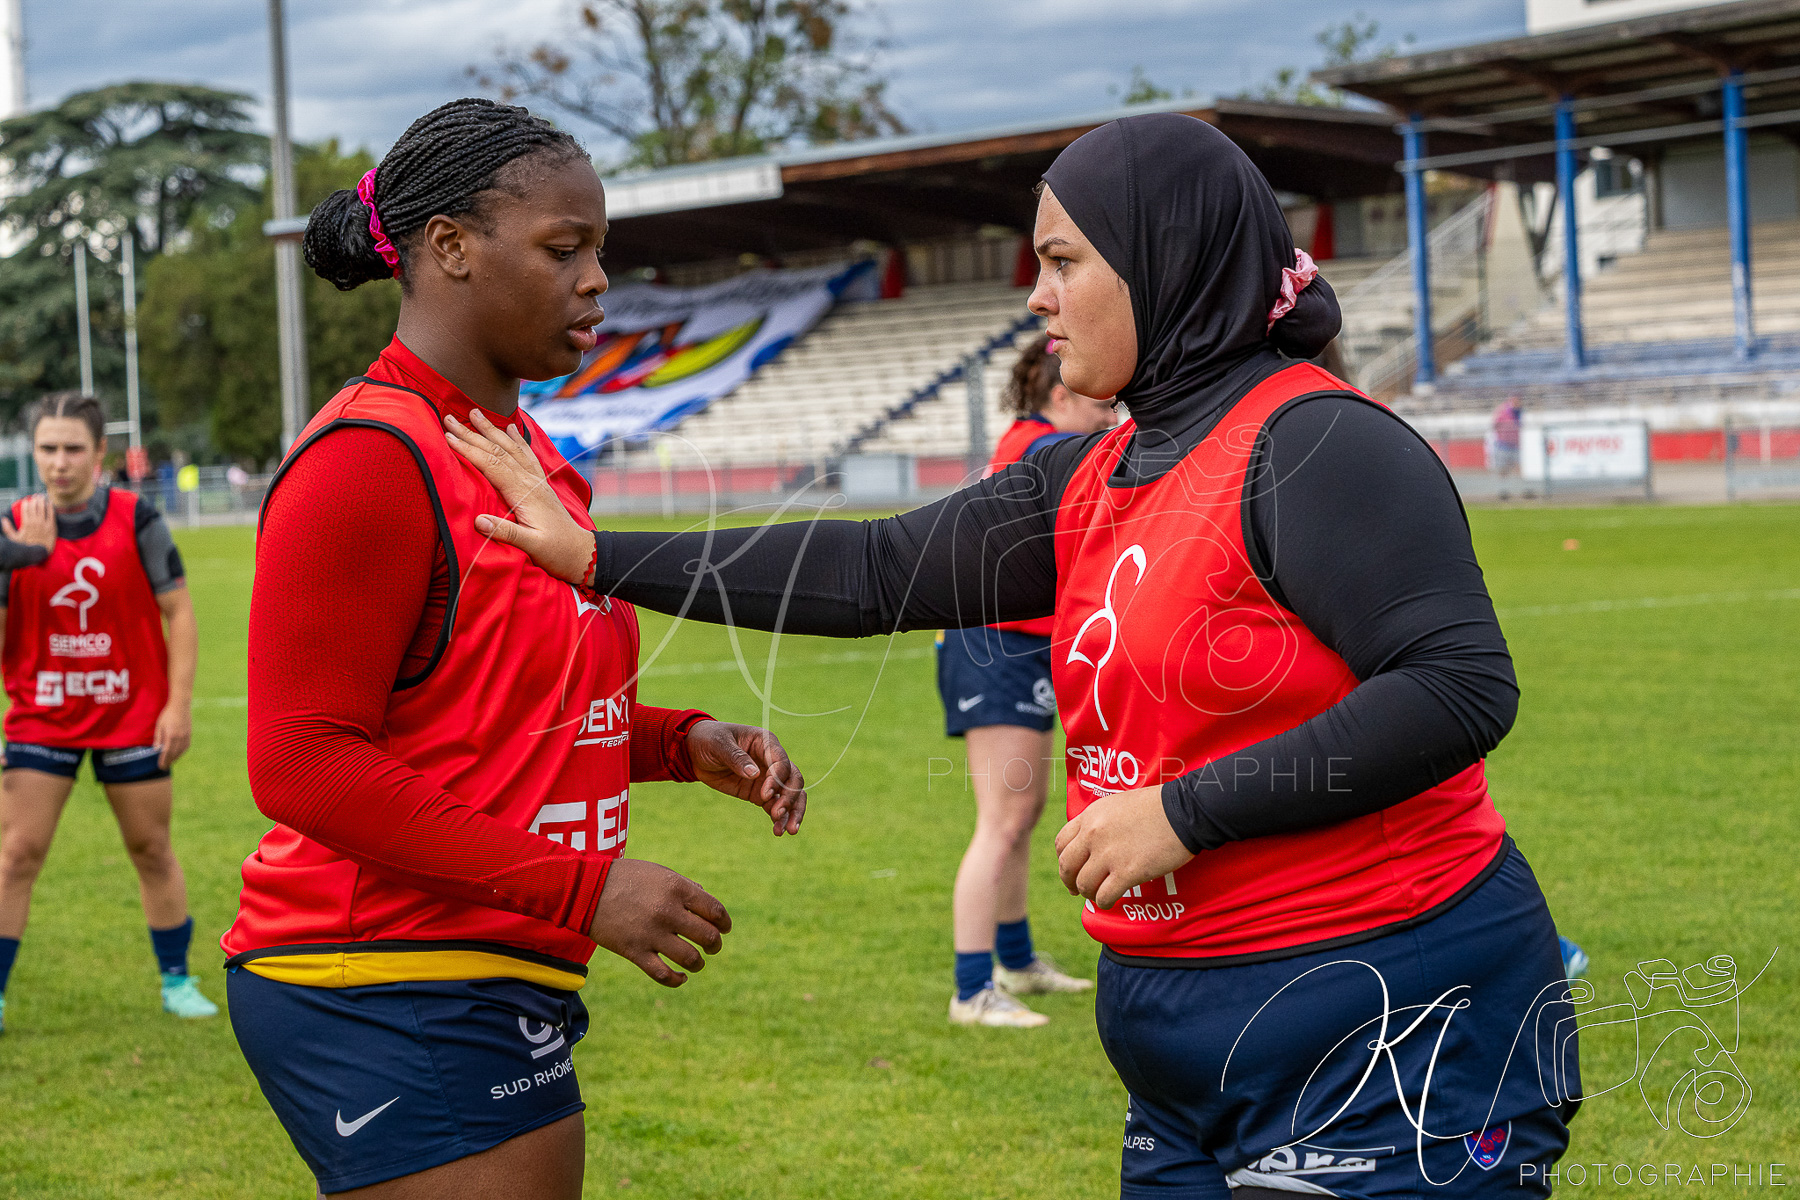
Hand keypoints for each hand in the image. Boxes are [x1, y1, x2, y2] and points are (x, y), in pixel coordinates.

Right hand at [3, 494, 54, 551]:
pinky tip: (50, 503)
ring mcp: (44, 524)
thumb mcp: (14, 538)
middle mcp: (35, 522)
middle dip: (34, 500)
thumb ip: (8, 528)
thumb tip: (3, 519)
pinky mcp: (52, 526)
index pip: (25, 509)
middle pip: (35, 507)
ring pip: (43, 508)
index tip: (26, 500)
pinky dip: (50, 507)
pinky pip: (52, 514)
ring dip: (42, 501)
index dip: (26, 503)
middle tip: (35, 496)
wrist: (40, 552)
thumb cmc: (26, 545)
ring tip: (42, 496)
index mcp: (26, 523)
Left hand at [153, 702, 192, 768]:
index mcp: (171, 735)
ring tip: (170, 761)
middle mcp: (180, 737)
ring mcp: (186, 736)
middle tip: (164, 767)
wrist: (181, 706)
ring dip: (175, 758)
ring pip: (181, 751)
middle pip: (174, 753)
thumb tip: (156, 750)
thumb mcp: (159, 725)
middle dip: (169, 761)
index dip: (163, 760)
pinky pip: (186, 746)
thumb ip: (158, 738)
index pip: (167, 752)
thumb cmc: (168, 714)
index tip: (160, 766)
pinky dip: (181, 752)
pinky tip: (178, 754)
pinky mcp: (189, 734)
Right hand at [442, 409, 594, 586]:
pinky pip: (527, 455)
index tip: (449, 437)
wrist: (582, 552)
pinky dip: (516, 439)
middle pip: (497, 451)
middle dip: (472, 433)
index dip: (469, 450)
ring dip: (491, 430)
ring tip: (475, 413)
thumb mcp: (532, 547)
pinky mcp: (541, 484)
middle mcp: (530, 482)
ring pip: (511, 448)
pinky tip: (510, 428)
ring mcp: (537, 481)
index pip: (492, 466)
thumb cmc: (557, 552)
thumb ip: (507, 533)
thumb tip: (478, 521)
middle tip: (450, 418)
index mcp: (524, 494)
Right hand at [588, 858, 731, 987]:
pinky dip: (677, 980)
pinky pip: (664, 975)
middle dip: (715, 945)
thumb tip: (705, 901)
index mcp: (677, 889)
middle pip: (708, 936)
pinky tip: (681, 977)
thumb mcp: (659, 873)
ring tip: (697, 963)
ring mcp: (652, 933)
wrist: (586, 889)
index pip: (715, 911)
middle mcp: (668, 912)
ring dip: (699, 964)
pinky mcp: (635, 952)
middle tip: (712, 947)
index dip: (724, 923)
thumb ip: (684, 886)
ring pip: (690, 959)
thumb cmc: (625, 877)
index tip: (724, 929)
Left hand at [685, 720, 806, 835]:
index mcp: (766, 743)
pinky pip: (775, 805)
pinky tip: (778, 831)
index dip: (778, 778)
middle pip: (793, 779)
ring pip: (789, 795)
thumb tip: (754, 773)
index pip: (781, 762)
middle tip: (778, 814)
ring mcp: (768, 778)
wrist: (695, 752)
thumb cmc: (709, 740)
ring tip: (788, 831)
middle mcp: (772, 761)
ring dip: (792, 812)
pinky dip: (779, 818)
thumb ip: (736, 757)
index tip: (766, 794)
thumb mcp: (719, 744)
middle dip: (790, 798)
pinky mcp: (760, 793)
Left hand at [1054, 785, 1193, 909]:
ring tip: (1098, 895)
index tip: (1072, 868)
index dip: (1064, 859)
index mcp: (1090, 816)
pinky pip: (1104, 896)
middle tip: (1077, 889)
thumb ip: (1100, 821)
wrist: (1184, 811)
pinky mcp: (1126, 872)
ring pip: (1084, 884)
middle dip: (1069, 881)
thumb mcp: (1117, 804)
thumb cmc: (1157, 806)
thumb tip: (1093, 841)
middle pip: (1067, 866)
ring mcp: (1108, 854)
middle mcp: (1093, 835)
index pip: (1061, 843)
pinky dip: (1104, 903)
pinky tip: (1110, 902)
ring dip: (1089, 893)